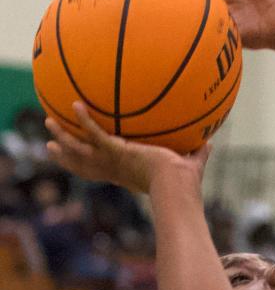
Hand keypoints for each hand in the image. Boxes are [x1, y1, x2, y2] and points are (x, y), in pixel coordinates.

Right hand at [45, 103, 210, 193]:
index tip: (82, 159)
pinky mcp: (117, 151)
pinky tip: (75, 104)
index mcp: (127, 175)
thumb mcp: (191, 164)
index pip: (104, 171)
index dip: (91, 166)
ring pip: (80, 150)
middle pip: (83, 165)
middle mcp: (116, 170)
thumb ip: (198, 153)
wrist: (178, 185)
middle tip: (50, 147)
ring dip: (64, 137)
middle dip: (66, 156)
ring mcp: (114, 162)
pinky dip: (85, 119)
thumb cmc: (186, 183)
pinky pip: (95, 133)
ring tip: (48, 124)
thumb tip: (211, 143)